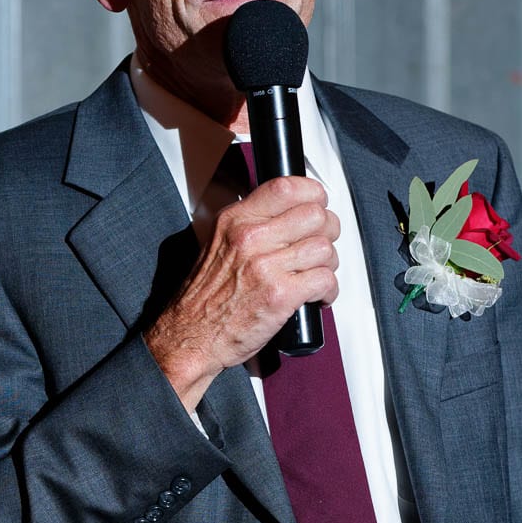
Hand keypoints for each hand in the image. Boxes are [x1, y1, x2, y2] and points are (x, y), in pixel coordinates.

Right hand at [145, 175, 339, 410]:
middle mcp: (250, 238)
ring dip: (328, 264)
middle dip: (327, 231)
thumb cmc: (206, 295)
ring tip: (315, 275)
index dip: (313, 194)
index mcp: (235, 220)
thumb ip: (251, 223)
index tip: (318, 204)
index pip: (286, 187)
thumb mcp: (219, 243)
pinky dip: (329, 290)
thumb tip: (290, 211)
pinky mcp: (280, 295)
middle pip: (315, 215)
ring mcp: (266, 266)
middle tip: (320, 245)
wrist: (192, 335)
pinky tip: (317, 296)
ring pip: (324, 248)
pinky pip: (325, 279)